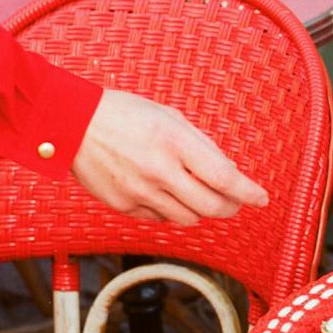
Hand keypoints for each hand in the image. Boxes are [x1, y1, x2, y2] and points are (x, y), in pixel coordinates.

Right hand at [70, 88, 268, 223]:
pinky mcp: (124, 206)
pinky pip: (161, 219)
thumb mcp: (169, 116)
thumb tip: (230, 171)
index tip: (262, 198)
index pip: (224, 178)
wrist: (71, 123)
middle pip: (211, 207)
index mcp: (174, 142)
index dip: (249, 192)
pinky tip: (167, 194)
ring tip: (198, 194)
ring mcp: (140, 192)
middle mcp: (159, 171)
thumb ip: (202, 144)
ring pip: (189, 219)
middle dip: (231, 207)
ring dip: (201, 211)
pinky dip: (172, 211)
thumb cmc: (123, 114)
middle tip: (235, 202)